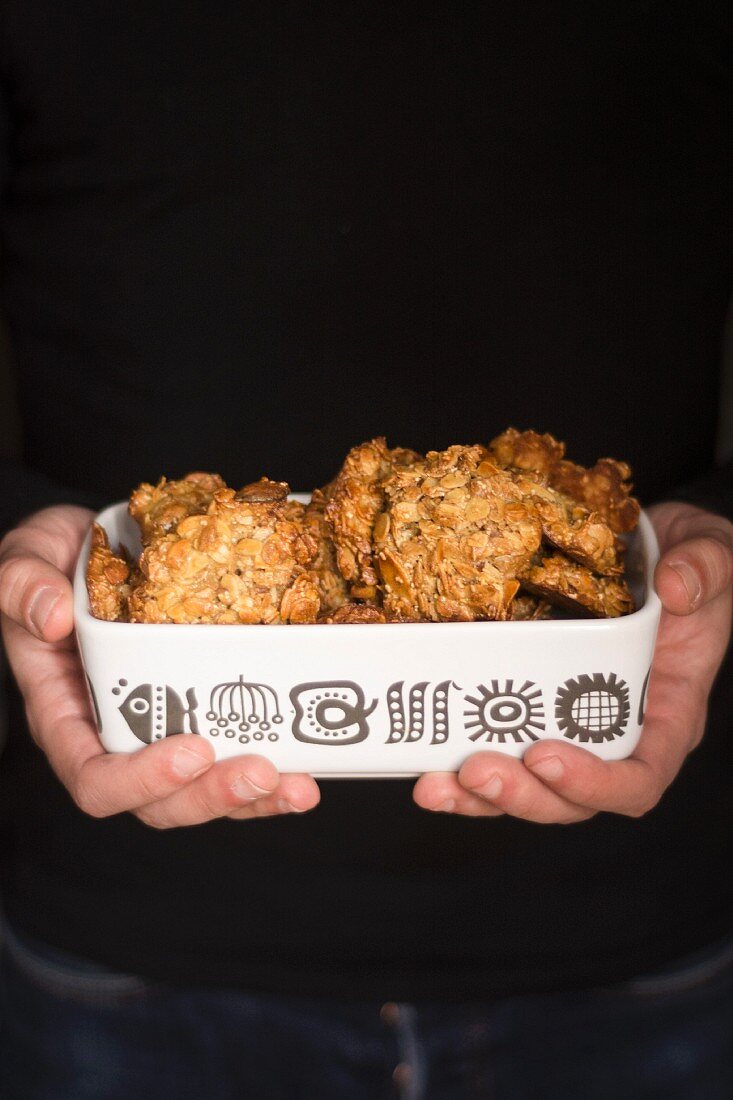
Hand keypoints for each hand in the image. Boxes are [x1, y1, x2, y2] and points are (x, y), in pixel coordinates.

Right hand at [0, 506, 319, 827]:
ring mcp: (161, 728)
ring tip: (299, 786)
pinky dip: (272, 766)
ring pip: (203, 791)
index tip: (192, 749)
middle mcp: (115, 734)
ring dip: (253, 798)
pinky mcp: (199, 710)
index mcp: (66, 714)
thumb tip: (52, 617)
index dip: (142, 780)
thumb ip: (22, 585)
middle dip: (212, 796)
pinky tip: (308, 763)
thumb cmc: (51, 561)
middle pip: (159, 802)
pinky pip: (232, 755)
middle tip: (262, 772)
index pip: (94, 777)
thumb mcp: (24, 558)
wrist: (94, 546)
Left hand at [414, 502, 732, 821]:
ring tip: (435, 784)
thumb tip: (677, 587)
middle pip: (574, 799)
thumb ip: (706, 567)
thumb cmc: (690, 558)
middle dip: (523, 796)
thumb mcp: (712, 551)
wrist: (651, 545)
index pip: (639, 777)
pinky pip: (502, 751)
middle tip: (475, 771)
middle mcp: (619, 733)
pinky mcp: (535, 707)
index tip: (545, 757)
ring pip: (531, 788)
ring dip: (482, 796)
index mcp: (668, 713)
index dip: (594, 784)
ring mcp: (572, 725)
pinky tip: (425, 760)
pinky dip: (462, 765)